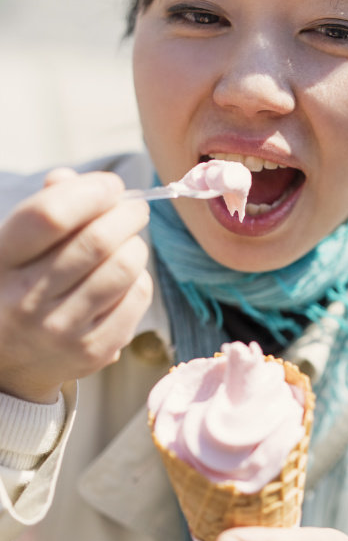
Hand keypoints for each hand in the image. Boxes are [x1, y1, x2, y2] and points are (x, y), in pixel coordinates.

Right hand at [0, 168, 152, 402]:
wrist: (10, 361)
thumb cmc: (21, 284)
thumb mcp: (16, 245)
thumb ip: (45, 207)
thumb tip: (70, 179)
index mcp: (2, 261)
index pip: (50, 216)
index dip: (91, 191)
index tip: (110, 185)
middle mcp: (27, 299)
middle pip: (97, 240)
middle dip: (128, 214)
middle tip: (135, 209)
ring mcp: (61, 329)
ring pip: (124, 268)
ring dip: (136, 244)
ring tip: (129, 242)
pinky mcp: (93, 350)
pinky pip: (137, 297)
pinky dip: (140, 277)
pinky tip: (127, 277)